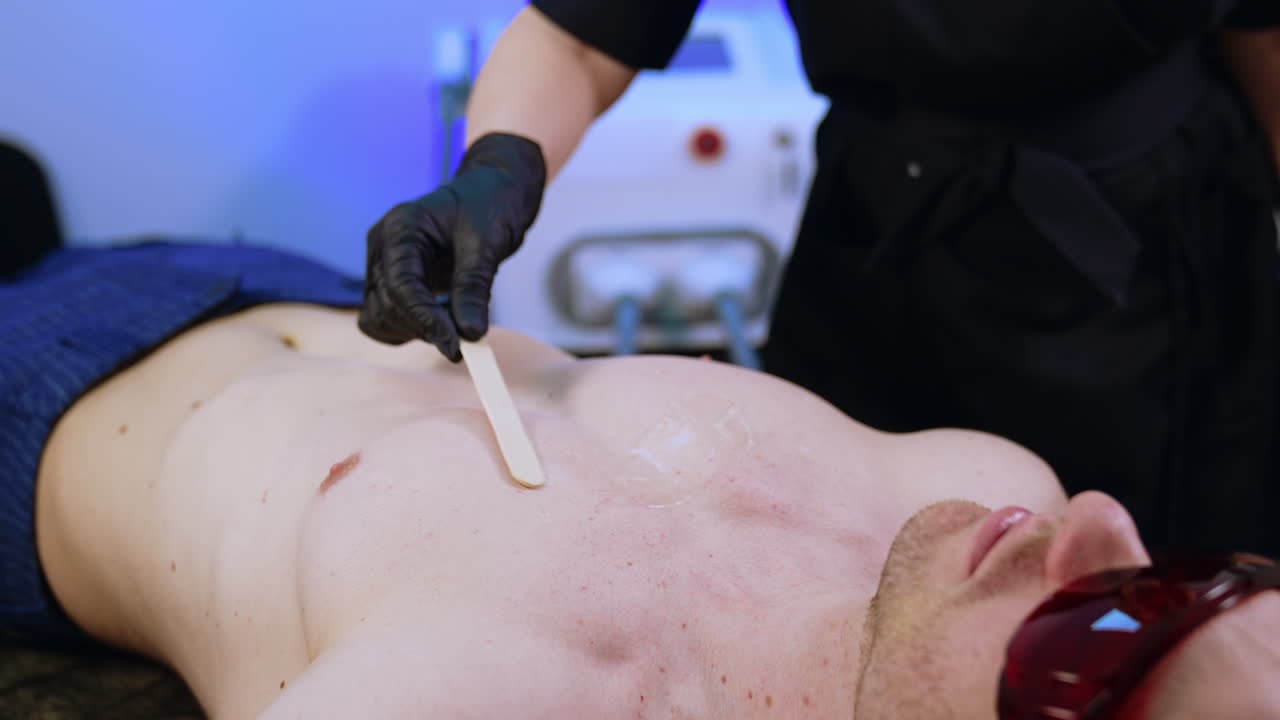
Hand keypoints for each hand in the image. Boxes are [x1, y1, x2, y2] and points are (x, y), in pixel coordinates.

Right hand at [359, 133, 545, 360]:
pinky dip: (411, 330)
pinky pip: (385, 320)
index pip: (400, 285)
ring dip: (415, 331)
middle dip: (424, 327)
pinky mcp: (391, 283)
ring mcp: (383, 266)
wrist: (493, 193)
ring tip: (457, 323)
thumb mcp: (488, 244)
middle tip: (467, 341)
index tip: (455, 347)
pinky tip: (444, 320)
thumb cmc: (490, 206)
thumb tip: (470, 334)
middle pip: (386, 305)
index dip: (425, 320)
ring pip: (379, 318)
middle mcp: (383, 247)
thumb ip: (474, 288)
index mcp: (401, 227)